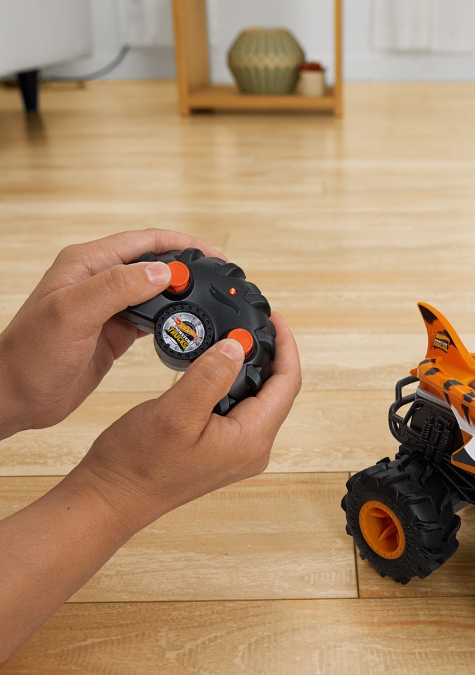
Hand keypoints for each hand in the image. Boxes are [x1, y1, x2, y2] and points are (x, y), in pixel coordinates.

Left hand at [0, 228, 225, 439]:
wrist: (16, 396)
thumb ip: (116, 288)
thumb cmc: (30, 355)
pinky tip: (187, 327)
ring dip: (182, 294)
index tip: (213, 256)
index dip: (182, 244)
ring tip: (211, 301)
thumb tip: (162, 271)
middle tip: (219, 281)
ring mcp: (107, 307)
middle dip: (188, 268)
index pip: (144, 242)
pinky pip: (151, 318)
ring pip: (155, 291)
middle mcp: (98, 280)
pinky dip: (172, 319)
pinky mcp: (114, 332)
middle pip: (154, 263)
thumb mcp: (73, 314)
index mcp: (86, 264)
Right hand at [75, 312, 301, 532]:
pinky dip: (233, 385)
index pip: (287, 385)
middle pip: (277, 392)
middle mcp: (253, 448)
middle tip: (252, 324)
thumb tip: (237, 346)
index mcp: (251, 439)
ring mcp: (238, 452)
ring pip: (258, 400)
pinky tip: (216, 370)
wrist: (112, 498)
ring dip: (250, 369)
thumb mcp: (174, 412)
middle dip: (270, 355)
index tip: (275, 320)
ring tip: (233, 340)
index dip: (287, 347)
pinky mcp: (222, 450)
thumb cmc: (138, 464)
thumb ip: (210, 377)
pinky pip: (239, 410)